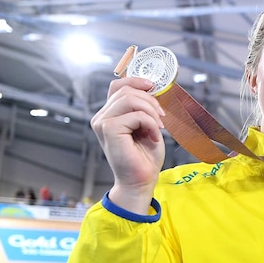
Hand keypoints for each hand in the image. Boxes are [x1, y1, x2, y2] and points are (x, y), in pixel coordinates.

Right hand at [90, 77, 166, 212]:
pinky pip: (135, 115)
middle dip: (150, 100)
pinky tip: (154, 137)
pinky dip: (150, 124)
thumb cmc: (145, 157)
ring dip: (151, 112)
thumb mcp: (147, 126)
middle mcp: (101, 117)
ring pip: (130, 99)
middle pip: (126, 90)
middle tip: (161, 118)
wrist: (141, 181)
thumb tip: (151, 88)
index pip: (118, 86)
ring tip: (158, 128)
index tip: (154, 87)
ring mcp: (102, 123)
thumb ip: (143, 108)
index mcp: (109, 114)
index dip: (136, 81)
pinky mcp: (109, 129)